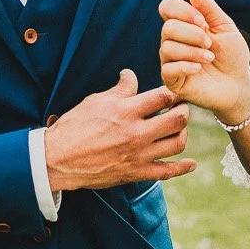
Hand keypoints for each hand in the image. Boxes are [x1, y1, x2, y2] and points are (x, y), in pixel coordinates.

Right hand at [43, 69, 194, 191]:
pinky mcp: (136, 173)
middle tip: (181, 108)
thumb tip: (131, 75)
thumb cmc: (74, 126)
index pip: (163, 97)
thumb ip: (120, 90)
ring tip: (178, 129)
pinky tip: (190, 163)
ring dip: (183, 133)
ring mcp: (138, 155)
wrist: (58, 159)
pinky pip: (167, 172)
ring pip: (177, 144)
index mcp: (126, 111)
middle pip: (178, 119)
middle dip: (184, 110)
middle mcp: (136, 133)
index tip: (174, 92)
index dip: (173, 92)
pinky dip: (182, 168)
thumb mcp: (96, 101)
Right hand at [159, 0, 249, 125]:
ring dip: (192, 51)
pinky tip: (199, 68)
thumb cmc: (233, 56)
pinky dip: (185, 66)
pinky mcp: (172, 80)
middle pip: (167, 27)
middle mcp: (174, 40)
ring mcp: (171, 60)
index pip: (167, 7)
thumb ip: (209, 9)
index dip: (181, 10)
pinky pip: (168, 68)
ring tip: (209, 57)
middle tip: (210, 43)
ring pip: (167, 47)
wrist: (238, 84)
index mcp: (185, 24)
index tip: (202, 21)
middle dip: (192, 34)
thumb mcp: (225, 28)